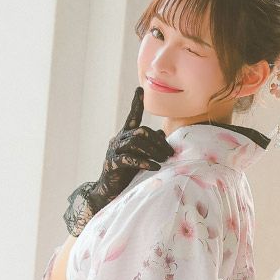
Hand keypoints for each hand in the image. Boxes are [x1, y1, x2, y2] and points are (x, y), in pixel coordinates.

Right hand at [63, 86, 174, 235]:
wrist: (109, 190)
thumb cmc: (126, 172)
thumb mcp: (140, 156)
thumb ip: (149, 145)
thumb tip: (162, 134)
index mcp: (125, 136)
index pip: (132, 117)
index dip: (136, 103)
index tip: (140, 89)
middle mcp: (118, 140)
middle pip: (141, 132)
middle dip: (158, 142)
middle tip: (171, 152)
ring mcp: (114, 151)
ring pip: (136, 143)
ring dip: (153, 151)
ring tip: (164, 160)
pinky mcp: (113, 164)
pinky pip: (130, 159)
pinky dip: (144, 162)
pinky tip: (154, 167)